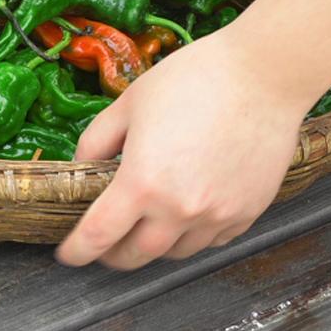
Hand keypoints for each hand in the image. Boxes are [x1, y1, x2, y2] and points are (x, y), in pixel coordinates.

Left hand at [55, 28, 309, 268]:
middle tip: (105, 243)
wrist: (262, 75)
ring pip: (175, 252)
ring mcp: (217, 215)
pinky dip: (192, 235)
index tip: (69, 254)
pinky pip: (211, 240)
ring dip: (154, 245)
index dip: (77, 251)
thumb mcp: (129, 104)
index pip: (99, 236)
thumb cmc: (194, 79)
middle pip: (136, 255)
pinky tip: (187, 213)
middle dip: (113, 255)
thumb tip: (84, 166)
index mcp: (142, 183)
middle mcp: (179, 209)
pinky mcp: (247, 213)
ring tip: (146, 224)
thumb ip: (97, 140)